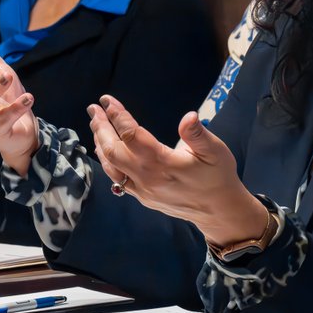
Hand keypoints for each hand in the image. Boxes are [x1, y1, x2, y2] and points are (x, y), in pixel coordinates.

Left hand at [89, 95, 268, 246]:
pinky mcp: (142, 197)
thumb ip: (198, 134)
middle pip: (113, 150)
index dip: (118, 116)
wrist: (218, 211)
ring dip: (100, 143)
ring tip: (95, 124)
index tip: (107, 101)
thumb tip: (188, 117)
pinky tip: (104, 150)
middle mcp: (147, 177)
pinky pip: (117, 178)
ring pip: (111, 166)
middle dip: (101, 127)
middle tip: (93, 108)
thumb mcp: (215, 151)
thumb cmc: (218, 176)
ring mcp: (142, 190)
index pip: (132, 135)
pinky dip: (107, 161)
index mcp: (163, 163)